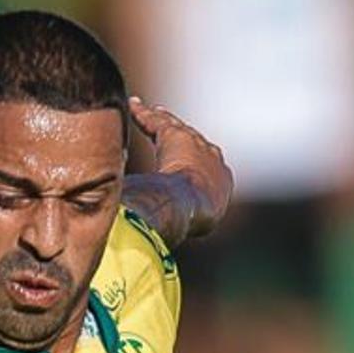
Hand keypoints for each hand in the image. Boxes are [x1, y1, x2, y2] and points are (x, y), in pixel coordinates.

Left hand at [122, 96, 234, 245]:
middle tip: (174, 131)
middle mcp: (213, 162)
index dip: (194, 168)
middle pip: (196, 146)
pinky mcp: (176, 137)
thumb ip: (177, 228)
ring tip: (154, 113)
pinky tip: (133, 106)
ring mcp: (196, 147)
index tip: (185, 166)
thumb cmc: (187, 223)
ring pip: (176, 130)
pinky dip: (144, 115)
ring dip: (163, 122)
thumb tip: (154, 246)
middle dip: (186, 138)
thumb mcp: (188, 228)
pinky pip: (157, 123)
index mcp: (220, 185)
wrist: (188, 207)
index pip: (205, 172)